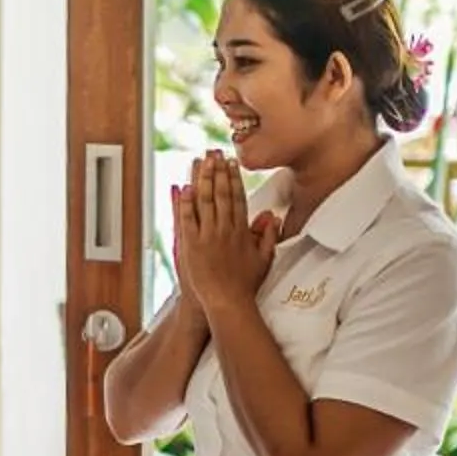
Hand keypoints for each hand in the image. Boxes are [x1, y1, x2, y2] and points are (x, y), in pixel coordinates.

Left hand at [171, 149, 277, 314]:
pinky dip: (185, 203)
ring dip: (201, 179)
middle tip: (213, 153)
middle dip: (216, 170)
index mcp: (241, 230)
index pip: (237, 197)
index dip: (233, 178)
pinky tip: (183, 188)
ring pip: (204, 201)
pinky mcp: (191, 245)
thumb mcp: (264, 258)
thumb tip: (273, 216)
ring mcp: (207, 236)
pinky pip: (187, 219)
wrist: (227, 302)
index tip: (230, 162)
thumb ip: (268, 235)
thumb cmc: (244, 284)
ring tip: (199, 162)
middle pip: (220, 193)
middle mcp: (225, 229)